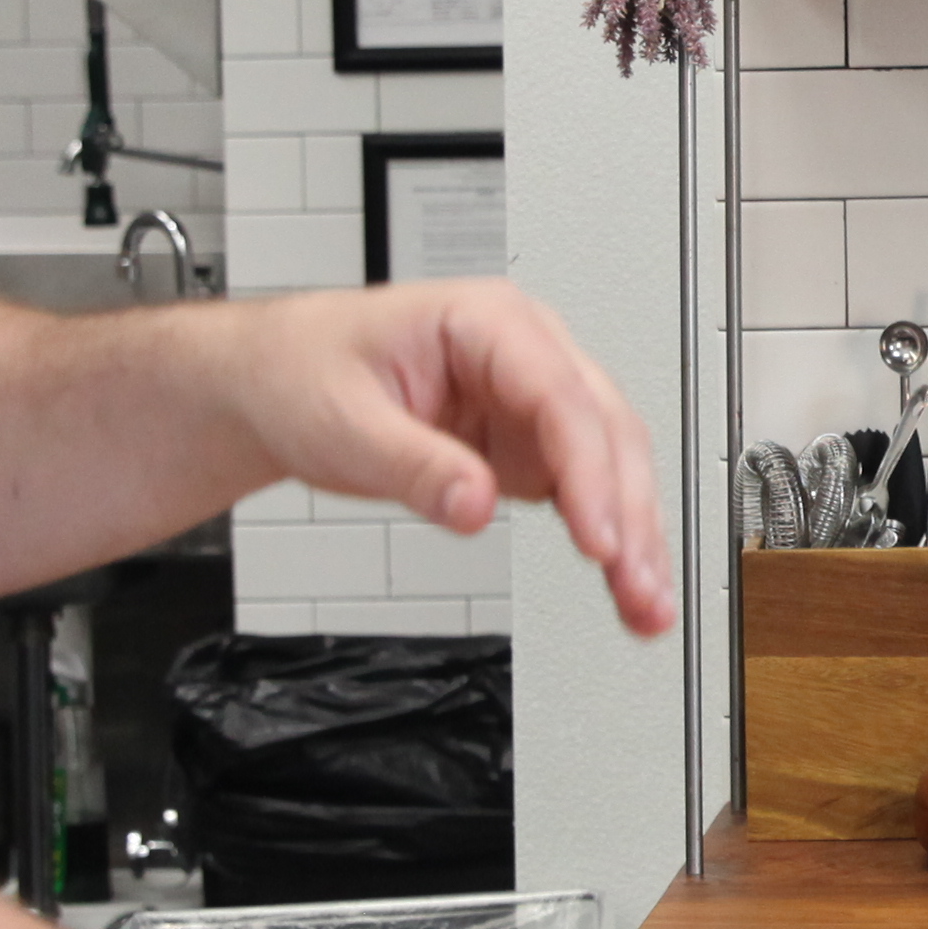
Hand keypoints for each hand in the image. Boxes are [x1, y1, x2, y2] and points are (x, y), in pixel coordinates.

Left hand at [227, 281, 675, 634]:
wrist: (281, 381)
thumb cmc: (307, 373)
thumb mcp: (345, 421)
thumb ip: (414, 464)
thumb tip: (475, 505)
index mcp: (488, 321)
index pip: (561, 396)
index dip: (589, 471)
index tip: (599, 539)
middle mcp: (527, 355)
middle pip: (606, 431)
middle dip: (630, 514)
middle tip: (638, 587)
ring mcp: (533, 403)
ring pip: (612, 465)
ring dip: (635, 536)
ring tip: (646, 607)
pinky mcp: (529, 448)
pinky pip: (588, 493)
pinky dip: (609, 541)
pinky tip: (625, 588)